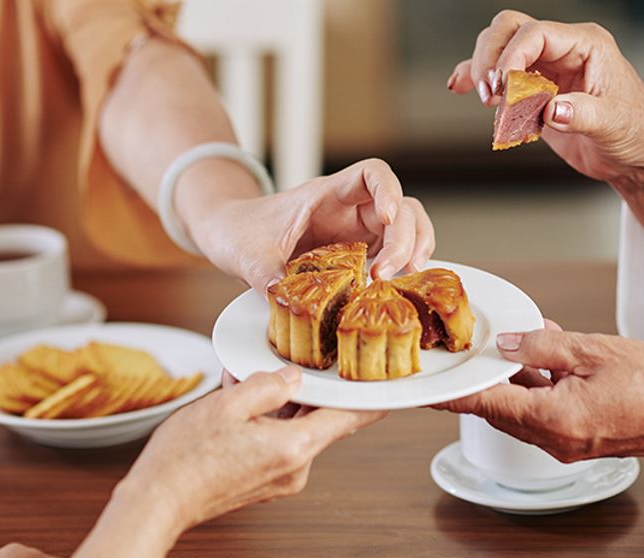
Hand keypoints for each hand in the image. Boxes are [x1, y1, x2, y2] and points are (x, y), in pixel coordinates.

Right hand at [121, 366, 385, 532]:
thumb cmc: (186, 458)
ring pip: (294, 428)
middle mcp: (296, 468)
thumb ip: (268, 385)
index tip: (390, 384)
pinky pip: (277, 442)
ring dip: (277, 405)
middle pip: (318, 419)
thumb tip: (292, 376)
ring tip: (244, 384)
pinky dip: (266, 422)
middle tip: (287, 364)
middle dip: (302, 390)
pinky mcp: (265, 482)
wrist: (157, 501)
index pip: (349, 419)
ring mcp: (282, 478)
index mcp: (295, 447)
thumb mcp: (228, 404)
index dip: (371, 398)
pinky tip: (239, 405)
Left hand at [183, 159, 434, 294]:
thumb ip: (266, 275)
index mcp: (326, 195)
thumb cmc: (239, 230)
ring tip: (407, 277)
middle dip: (403, 238)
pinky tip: (397, 285)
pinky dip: (403, 267)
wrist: (229, 236)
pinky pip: (392, 253)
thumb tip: (282, 298)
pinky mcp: (357, 254)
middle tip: (384, 274)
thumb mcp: (247, 254)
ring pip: (405, 228)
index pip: (372, 174)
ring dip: (413, 249)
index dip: (389, 190)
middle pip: (400, 207)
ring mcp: (356, 231)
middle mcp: (349, 209)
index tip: (388, 217)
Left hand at [435, 327, 643, 461]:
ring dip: (512, 379)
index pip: (484, 403)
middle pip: (498, 408)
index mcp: (549, 419)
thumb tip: (506, 344)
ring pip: (520, 409)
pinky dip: (536, 387)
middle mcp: (552, 439)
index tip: (425, 386)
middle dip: (481, 379)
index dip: (452, 392)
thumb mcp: (591, 351)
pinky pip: (543, 412)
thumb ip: (541, 348)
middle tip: (464, 353)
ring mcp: (565, 443)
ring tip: (513, 344)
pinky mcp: (579, 438)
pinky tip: (543, 357)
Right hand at [447, 11, 643, 249]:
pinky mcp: (534, 91)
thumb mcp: (614, 124)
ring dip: (483, 71)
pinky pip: (499, 75)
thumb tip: (551, 110)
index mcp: (586, 45)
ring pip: (499, 48)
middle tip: (489, 94)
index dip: (511, 57)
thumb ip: (582, 115)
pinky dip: (476, 79)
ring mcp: (547, 69)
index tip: (502, 89)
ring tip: (488, 101)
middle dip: (491, 58)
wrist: (639, 156)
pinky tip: (458, 86)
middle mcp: (563, 50)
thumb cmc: (637, 133)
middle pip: (509, 29)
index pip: (535, 34)